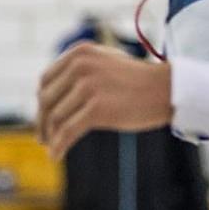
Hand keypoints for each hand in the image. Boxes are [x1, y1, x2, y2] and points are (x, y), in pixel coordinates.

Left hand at [37, 42, 173, 156]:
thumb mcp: (104, 63)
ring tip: (52, 147)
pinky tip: (55, 156)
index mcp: (79, 53)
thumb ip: (79, 71)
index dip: (41, 102)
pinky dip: (58, 145)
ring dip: (51, 136)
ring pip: (56, 117)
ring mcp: (88, 86)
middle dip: (42, 121)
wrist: (167, 90)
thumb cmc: (137, 81)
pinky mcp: (97, 108)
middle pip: (47, 100)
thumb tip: (48, 94)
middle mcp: (80, 66)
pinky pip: (67, 131)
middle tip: (42, 138)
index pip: (46, 80)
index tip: (42, 118)